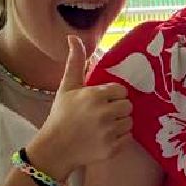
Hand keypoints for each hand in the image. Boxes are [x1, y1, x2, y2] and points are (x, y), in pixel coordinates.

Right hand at [26, 36, 132, 180]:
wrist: (55, 148)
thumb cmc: (61, 115)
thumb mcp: (67, 86)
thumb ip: (75, 62)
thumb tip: (73, 37)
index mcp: (94, 95)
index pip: (121, 90)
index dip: (112, 96)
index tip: (101, 101)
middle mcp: (104, 113)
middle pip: (128, 106)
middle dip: (118, 109)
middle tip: (103, 114)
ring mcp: (108, 132)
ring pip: (129, 122)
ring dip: (120, 123)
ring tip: (104, 126)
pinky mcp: (112, 149)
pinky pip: (128, 138)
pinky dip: (119, 138)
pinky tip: (105, 137)